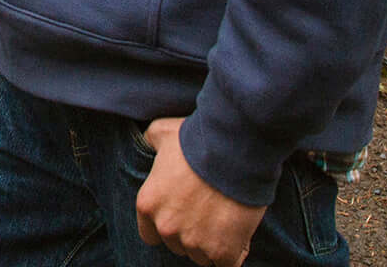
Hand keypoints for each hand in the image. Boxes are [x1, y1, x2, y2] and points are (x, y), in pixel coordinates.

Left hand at [134, 118, 265, 266]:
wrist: (233, 151)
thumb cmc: (198, 140)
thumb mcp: (162, 132)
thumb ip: (150, 141)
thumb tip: (150, 142)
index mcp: (148, 204)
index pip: (150, 234)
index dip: (166, 226)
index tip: (181, 216)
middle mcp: (166, 228)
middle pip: (178, 245)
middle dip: (190, 233)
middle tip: (208, 212)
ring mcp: (194, 242)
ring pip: (202, 256)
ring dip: (212, 244)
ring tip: (224, 220)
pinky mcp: (222, 251)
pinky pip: (226, 264)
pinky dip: (234, 254)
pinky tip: (238, 236)